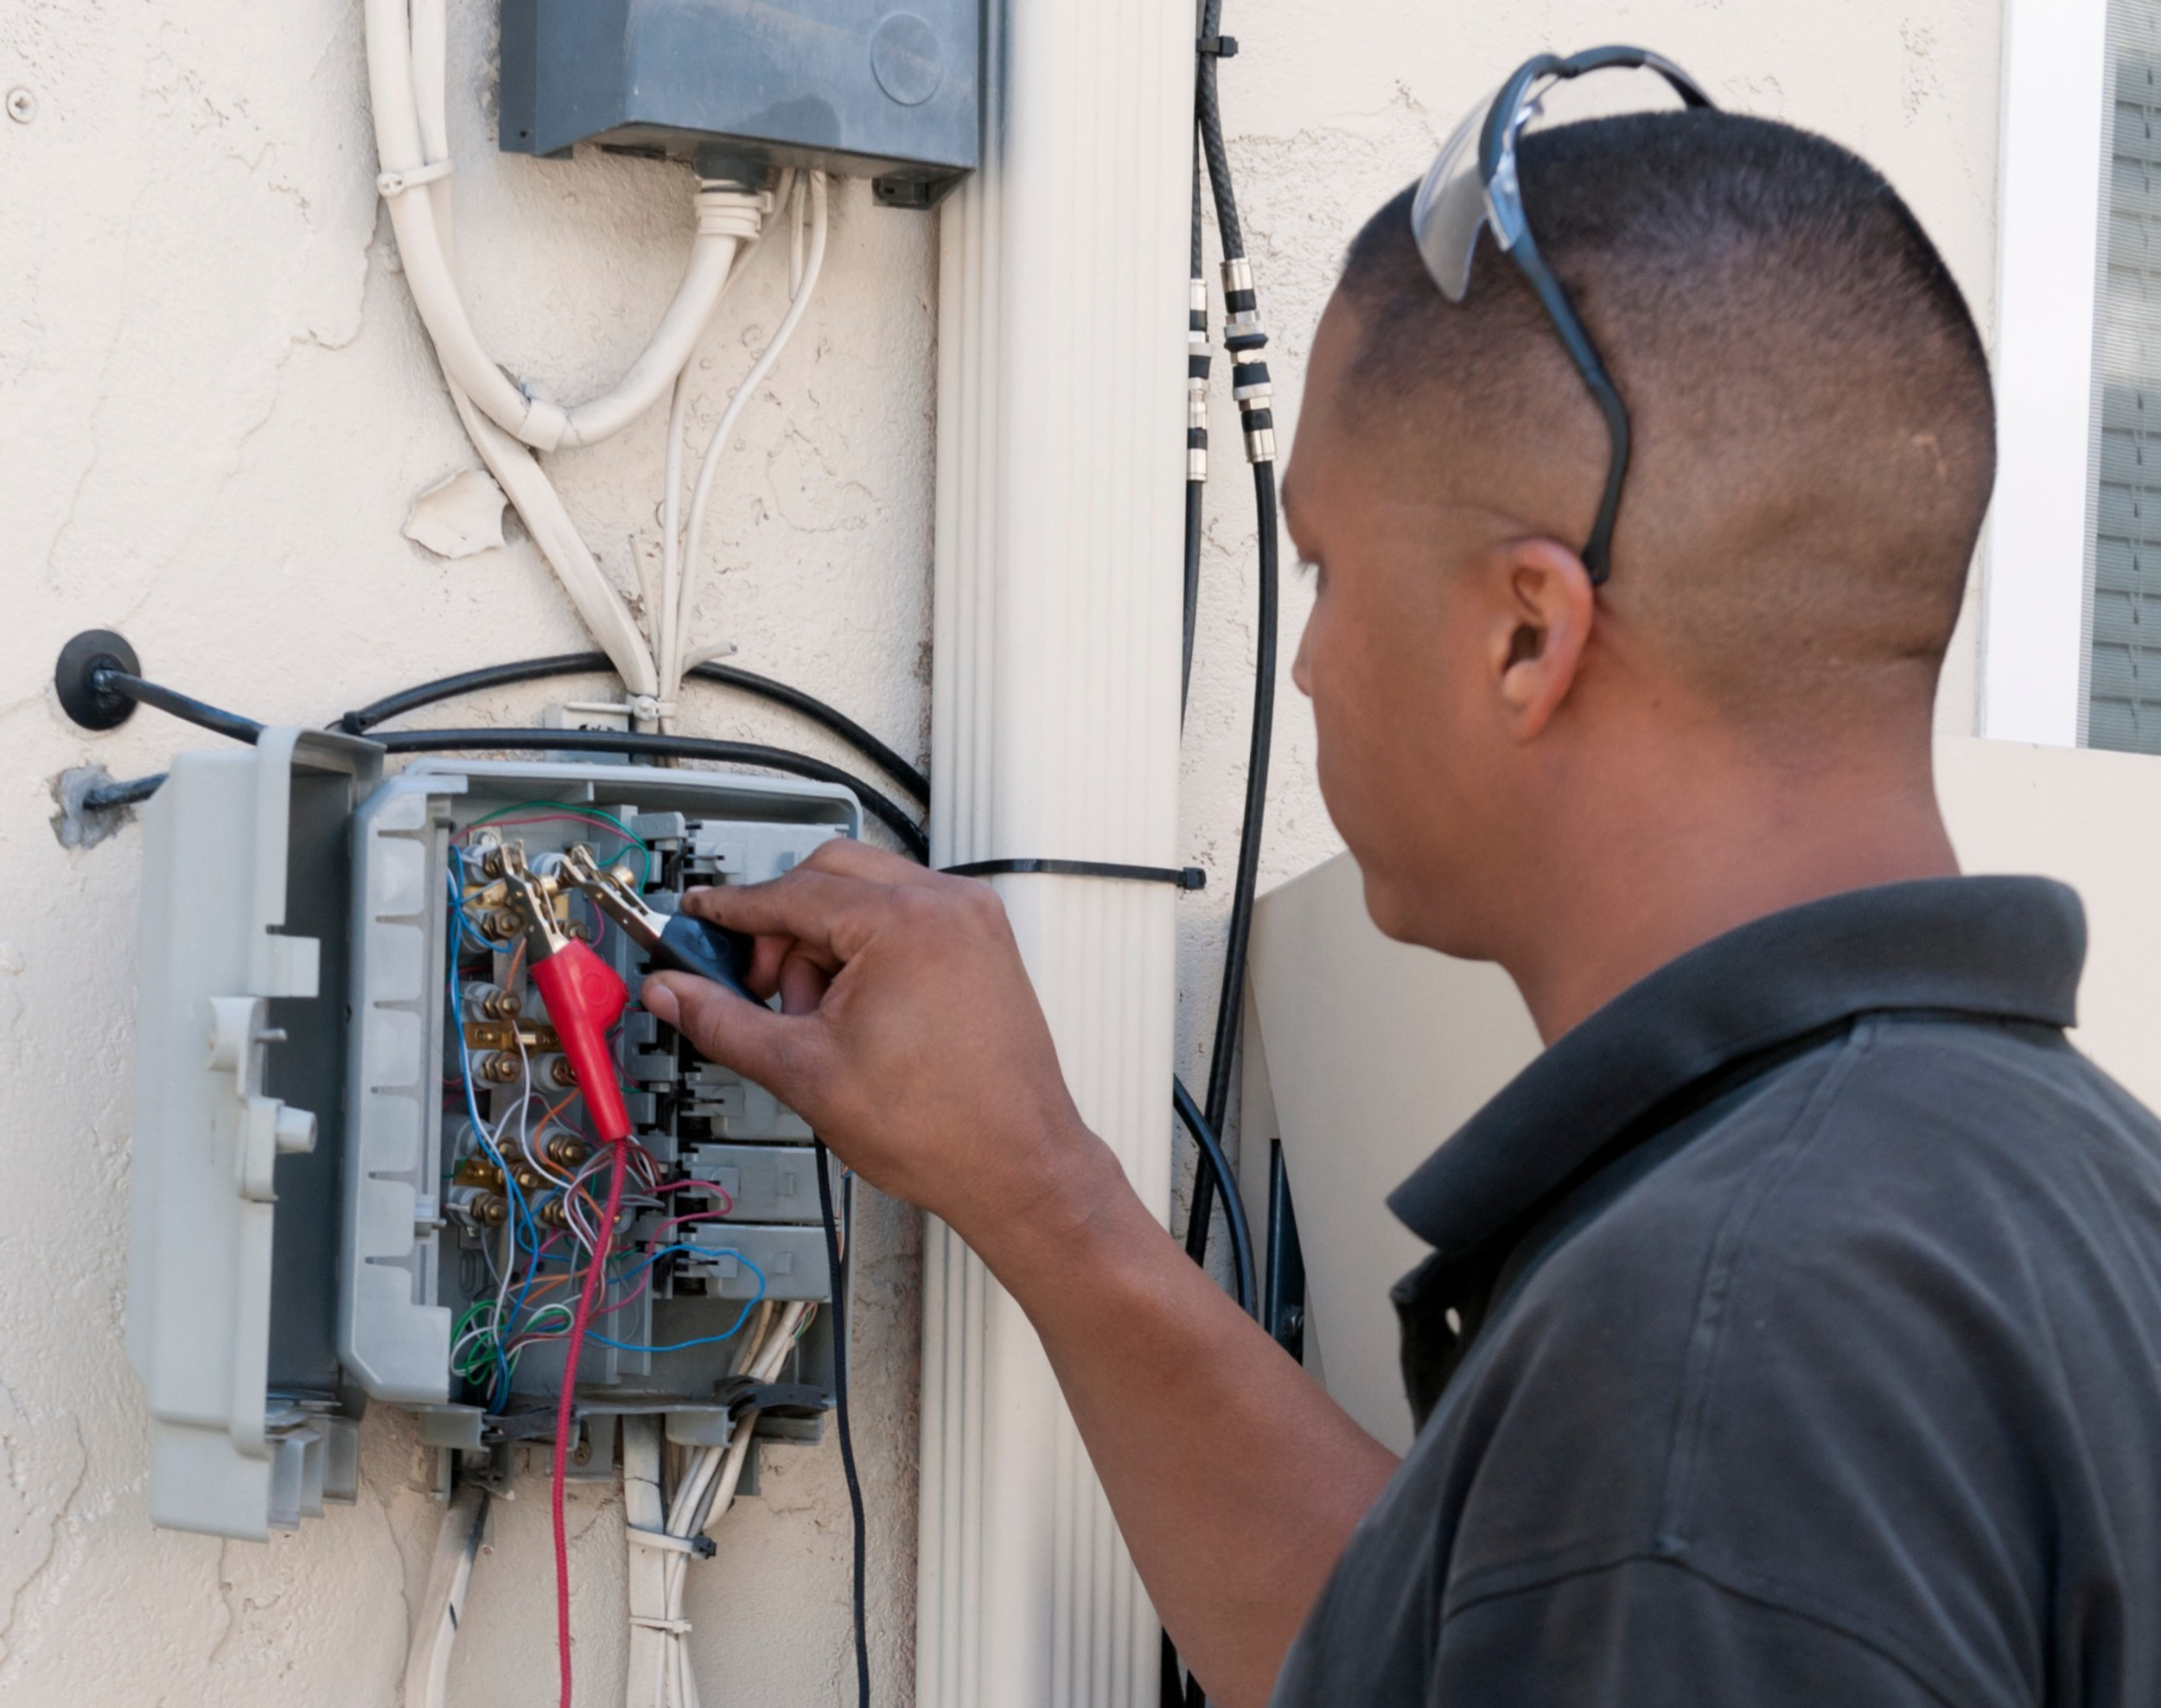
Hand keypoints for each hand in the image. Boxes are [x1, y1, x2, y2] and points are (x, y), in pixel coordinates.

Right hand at [640, 840, 1105, 1246]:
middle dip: (783, 927)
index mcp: (905, 923)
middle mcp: (949, 905)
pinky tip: (858, 1012)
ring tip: (821, 1019)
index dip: (732, 910)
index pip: (792, 891)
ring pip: (869, 894)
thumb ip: (724, 1022)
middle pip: (831, 875)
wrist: (1017, 1167)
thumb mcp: (804, 1072)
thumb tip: (674, 992)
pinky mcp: (985, 945)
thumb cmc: (941, 1128)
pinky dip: (870, 948)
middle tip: (762, 988)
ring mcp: (974, 922)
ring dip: (826, 940)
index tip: (699, 916)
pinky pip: (908, 917)